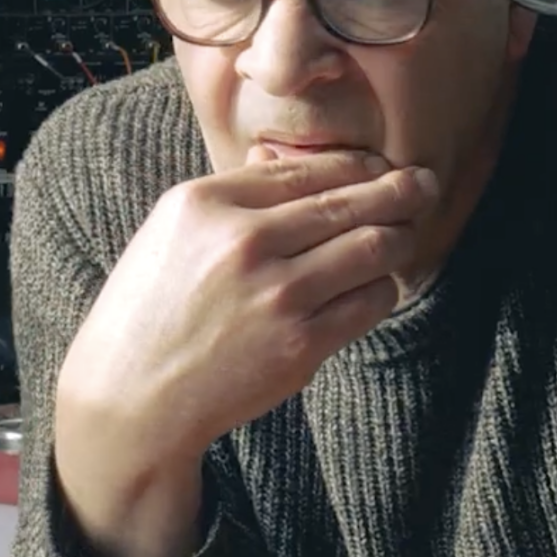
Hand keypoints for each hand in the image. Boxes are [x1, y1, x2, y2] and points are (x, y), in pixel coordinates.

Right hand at [50, 150, 436, 556]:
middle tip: (425, 184)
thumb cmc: (152, 308)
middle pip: (351, 203)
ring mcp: (276, 296)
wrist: (131, 393)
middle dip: (401, 190)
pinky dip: (384, 288)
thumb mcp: (173, 231)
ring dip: (399, 238)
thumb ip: (232, 195)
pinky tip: (376, 284)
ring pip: (373, 248)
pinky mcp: (300, 346)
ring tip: (405, 233)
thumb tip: (289, 163)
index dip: (359, 165)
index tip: (381, 166)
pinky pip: (370, 302)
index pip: (308, 170)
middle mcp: (244, 242)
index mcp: (206, 203)